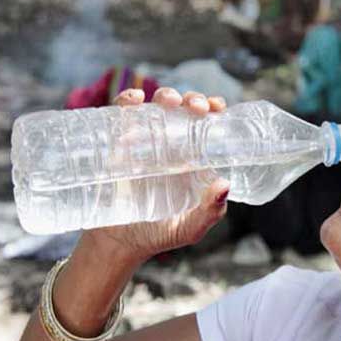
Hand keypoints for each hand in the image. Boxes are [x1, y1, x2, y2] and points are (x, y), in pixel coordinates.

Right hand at [83, 87, 230, 264]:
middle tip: (198, 108)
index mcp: (193, 159)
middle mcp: (170, 146)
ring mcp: (143, 143)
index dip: (214, 109)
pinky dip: (127, 101)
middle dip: (193, 99)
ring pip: (156, 107)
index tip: (218, 108)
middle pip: (184, 109)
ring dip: (166, 96)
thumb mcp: (190, 228)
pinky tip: (135, 100)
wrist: (118, 244)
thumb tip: (223, 184)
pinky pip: (121, 116)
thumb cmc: (159, 234)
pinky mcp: (117, 146)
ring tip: (171, 103)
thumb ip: (210, 211)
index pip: (206, 125)